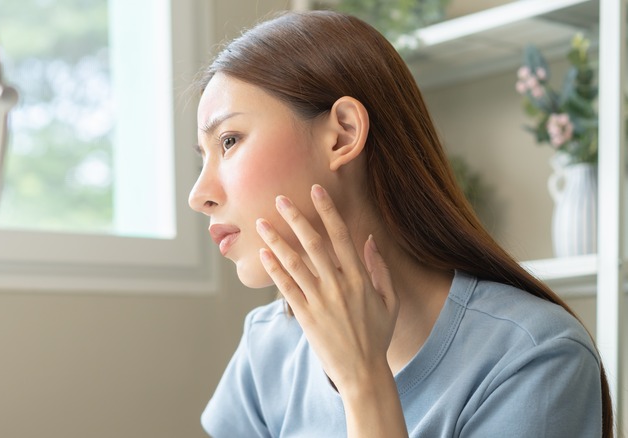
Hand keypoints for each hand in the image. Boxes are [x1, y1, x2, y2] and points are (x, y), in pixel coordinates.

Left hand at [255, 184, 399, 397]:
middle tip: (280, 199)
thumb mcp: (390, 302)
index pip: (342, 236)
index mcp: (360, 278)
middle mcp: (339, 286)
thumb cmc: (377, 336)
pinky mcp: (305, 316)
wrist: (362, 372)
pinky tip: (263, 254)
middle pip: (313, 243)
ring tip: (262, 223)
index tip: (316, 190)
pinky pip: (286, 288)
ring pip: (294, 263)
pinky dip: (274, 269)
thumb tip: (369, 240)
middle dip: (295, 218)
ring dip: (276, 240)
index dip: (328, 210)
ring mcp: (320, 301)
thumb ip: (380, 269)